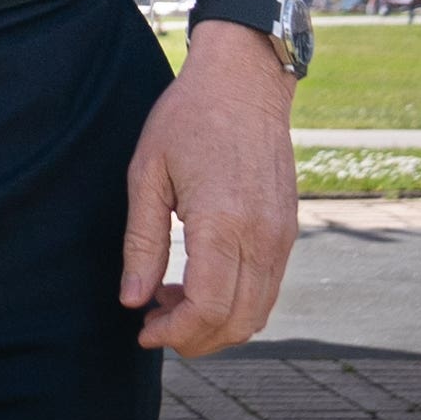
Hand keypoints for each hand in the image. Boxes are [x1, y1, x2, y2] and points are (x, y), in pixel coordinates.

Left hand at [121, 18, 299, 355]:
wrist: (244, 80)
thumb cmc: (189, 118)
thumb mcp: (147, 173)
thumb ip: (141, 242)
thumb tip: (132, 301)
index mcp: (223, 222)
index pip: (208, 308)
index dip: (176, 332)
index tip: (144, 331)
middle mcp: (261, 236)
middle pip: (237, 322)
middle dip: (195, 339)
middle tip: (155, 324)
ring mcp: (281, 236)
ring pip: (257, 312)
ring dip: (216, 325)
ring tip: (171, 302)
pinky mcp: (288, 231)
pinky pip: (267, 288)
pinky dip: (236, 303)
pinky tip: (199, 282)